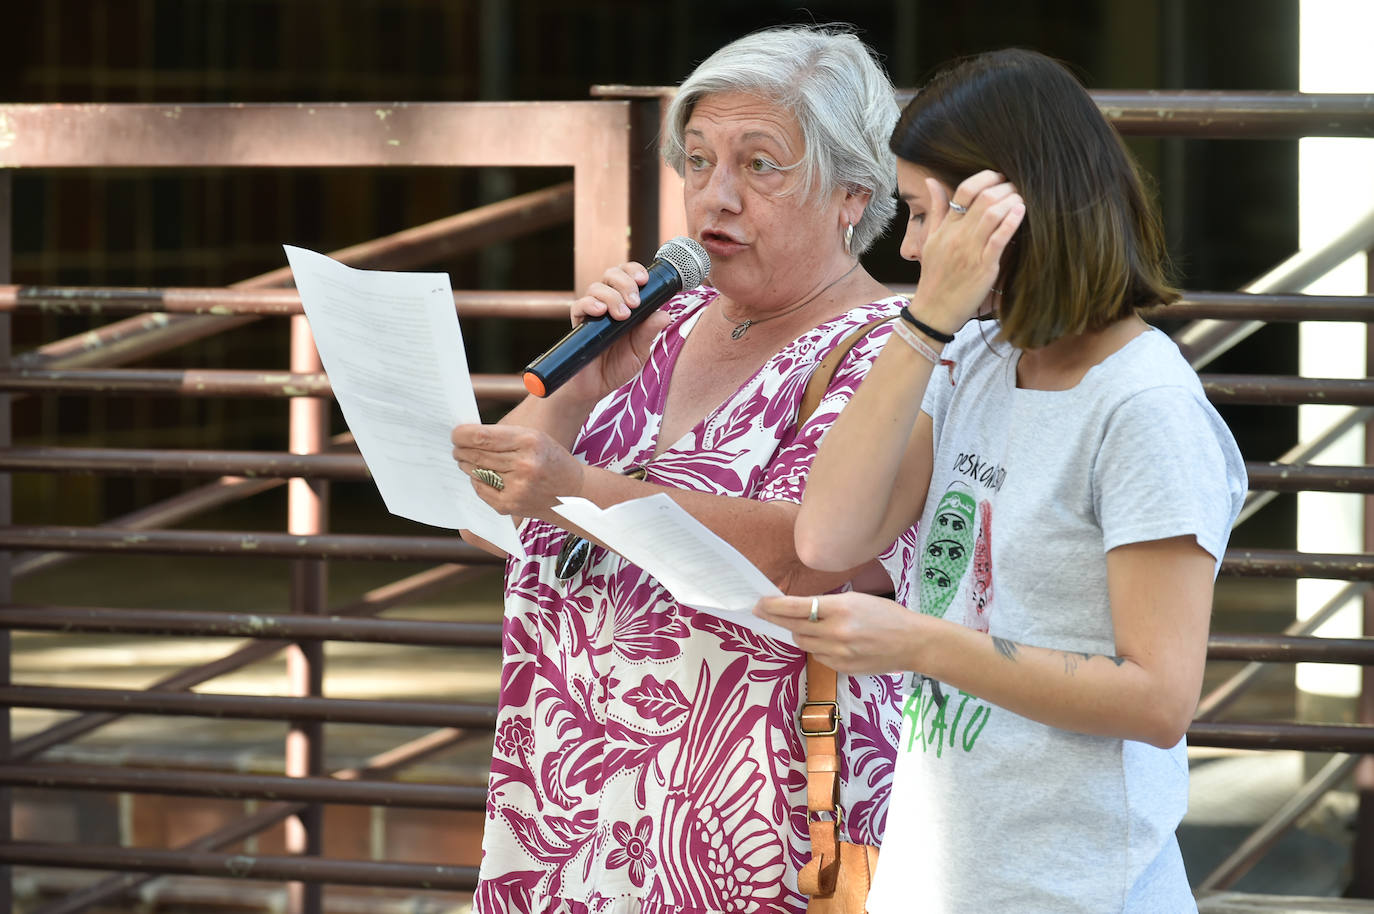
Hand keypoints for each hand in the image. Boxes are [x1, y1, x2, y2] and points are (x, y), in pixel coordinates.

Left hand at [451, 423, 584, 517]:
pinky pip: (481, 490)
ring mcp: (517, 487)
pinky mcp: (511, 505)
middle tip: (456, 447)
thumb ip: (502, 435)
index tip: (455, 434)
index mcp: (529, 441)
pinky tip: (479, 475)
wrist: (573, 492)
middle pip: (476, 455)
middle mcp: (523, 465)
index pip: (482, 437)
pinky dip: (476, 481)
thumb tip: (467, 436)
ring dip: (466, 465)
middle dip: (461, 450)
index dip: (462, 435)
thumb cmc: (550, 459)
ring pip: (476, 472)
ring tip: (466, 459)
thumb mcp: (533, 437)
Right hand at [565, 262, 672, 400]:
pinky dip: (590, 304)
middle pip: (612, 274)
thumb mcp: (640, 351)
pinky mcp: (579, 324)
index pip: (628, 276)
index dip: (635, 270)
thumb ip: (649, 332)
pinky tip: (600, 312)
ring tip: (622, 316)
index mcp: (626, 305)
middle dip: (625, 282)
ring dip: (611, 296)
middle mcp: (608, 304)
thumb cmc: (617, 367)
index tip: (644, 279)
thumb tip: (665, 314)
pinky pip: (579, 305)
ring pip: (596, 287)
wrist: (595, 388)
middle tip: (634, 302)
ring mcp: (592, 313)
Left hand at [754, 591, 923, 674]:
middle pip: (793, 627)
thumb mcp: (856, 600)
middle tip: (762, 611)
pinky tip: (832, 642)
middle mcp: (836, 632)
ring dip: (800, 634)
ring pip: (803, 643)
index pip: (796, 607)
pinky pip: (818, 656)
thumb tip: (796, 607)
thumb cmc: (886, 615)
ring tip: (809, 626)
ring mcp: (839, 654)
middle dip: (775, 619)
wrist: (912, 643)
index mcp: (840, 608)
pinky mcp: (842, 669)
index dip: (773, 606)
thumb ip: (827, 604)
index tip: (759, 603)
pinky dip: (818, 648)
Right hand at [914, 170, 1024, 331]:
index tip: (999, 177)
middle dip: (1005, 187)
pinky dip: (1012, 222)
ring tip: (1022, 198)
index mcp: (946, 227)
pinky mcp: (983, 266)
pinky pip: (999, 239)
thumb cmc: (934, 275)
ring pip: (993, 214)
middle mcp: (957, 235)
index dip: (986, 178)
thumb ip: (936, 209)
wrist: (934, 310)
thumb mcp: (930, 239)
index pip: (964, 190)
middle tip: (1017, 187)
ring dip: (1011, 201)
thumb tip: (932, 181)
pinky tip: (1021, 212)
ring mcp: (970, 250)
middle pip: (983, 198)